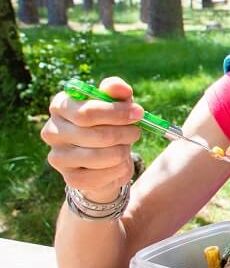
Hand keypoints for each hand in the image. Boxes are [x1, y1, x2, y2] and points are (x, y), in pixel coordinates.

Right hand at [41, 76, 142, 202]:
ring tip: (125, 146)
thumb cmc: (109, 123)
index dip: (117, 113)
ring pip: (102, 156)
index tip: (138, 113)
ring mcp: (58, 157)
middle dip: (125, 133)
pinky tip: (118, 163)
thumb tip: (122, 88)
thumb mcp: (115, 103)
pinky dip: (119, 168)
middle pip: (98, 135)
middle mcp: (52, 131)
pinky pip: (104, 174)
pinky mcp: (70, 178)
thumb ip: (117, 91)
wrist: (105, 157)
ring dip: (123, 151)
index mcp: (60, 107)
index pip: (87, 112)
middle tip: (135, 132)